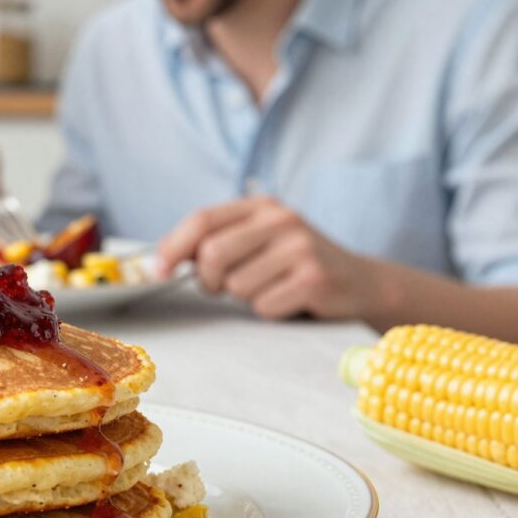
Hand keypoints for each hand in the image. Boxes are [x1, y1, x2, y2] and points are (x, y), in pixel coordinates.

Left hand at [157, 195, 373, 319]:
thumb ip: (215, 242)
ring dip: (244, 297)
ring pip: (236, 286)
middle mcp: (281, 219)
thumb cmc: (294, 266)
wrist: (360, 282)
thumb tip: (159, 261)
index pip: (202, 219)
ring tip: (270, 288)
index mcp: (261, 206)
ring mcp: (300, 247)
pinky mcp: (314, 277)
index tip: (157, 271)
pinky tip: (290, 301)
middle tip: (223, 288)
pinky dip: (268, 311)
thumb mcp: (258, 242)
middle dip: (209, 280)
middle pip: (213, 254)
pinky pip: (263, 306)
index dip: (173, 247)